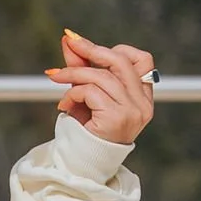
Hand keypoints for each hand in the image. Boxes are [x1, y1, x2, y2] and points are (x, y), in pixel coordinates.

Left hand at [46, 28, 153, 143]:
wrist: (83, 163)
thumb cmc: (88, 128)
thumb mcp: (87, 92)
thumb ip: (82, 66)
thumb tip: (69, 38)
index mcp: (143, 97)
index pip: (143, 60)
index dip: (119, 49)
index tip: (93, 50)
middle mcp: (142, 104)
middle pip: (121, 62)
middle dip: (92, 49)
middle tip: (70, 44)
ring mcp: (132, 111)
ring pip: (102, 76)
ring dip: (74, 73)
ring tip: (57, 78)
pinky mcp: (116, 118)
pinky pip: (91, 92)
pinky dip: (73, 93)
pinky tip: (64, 105)